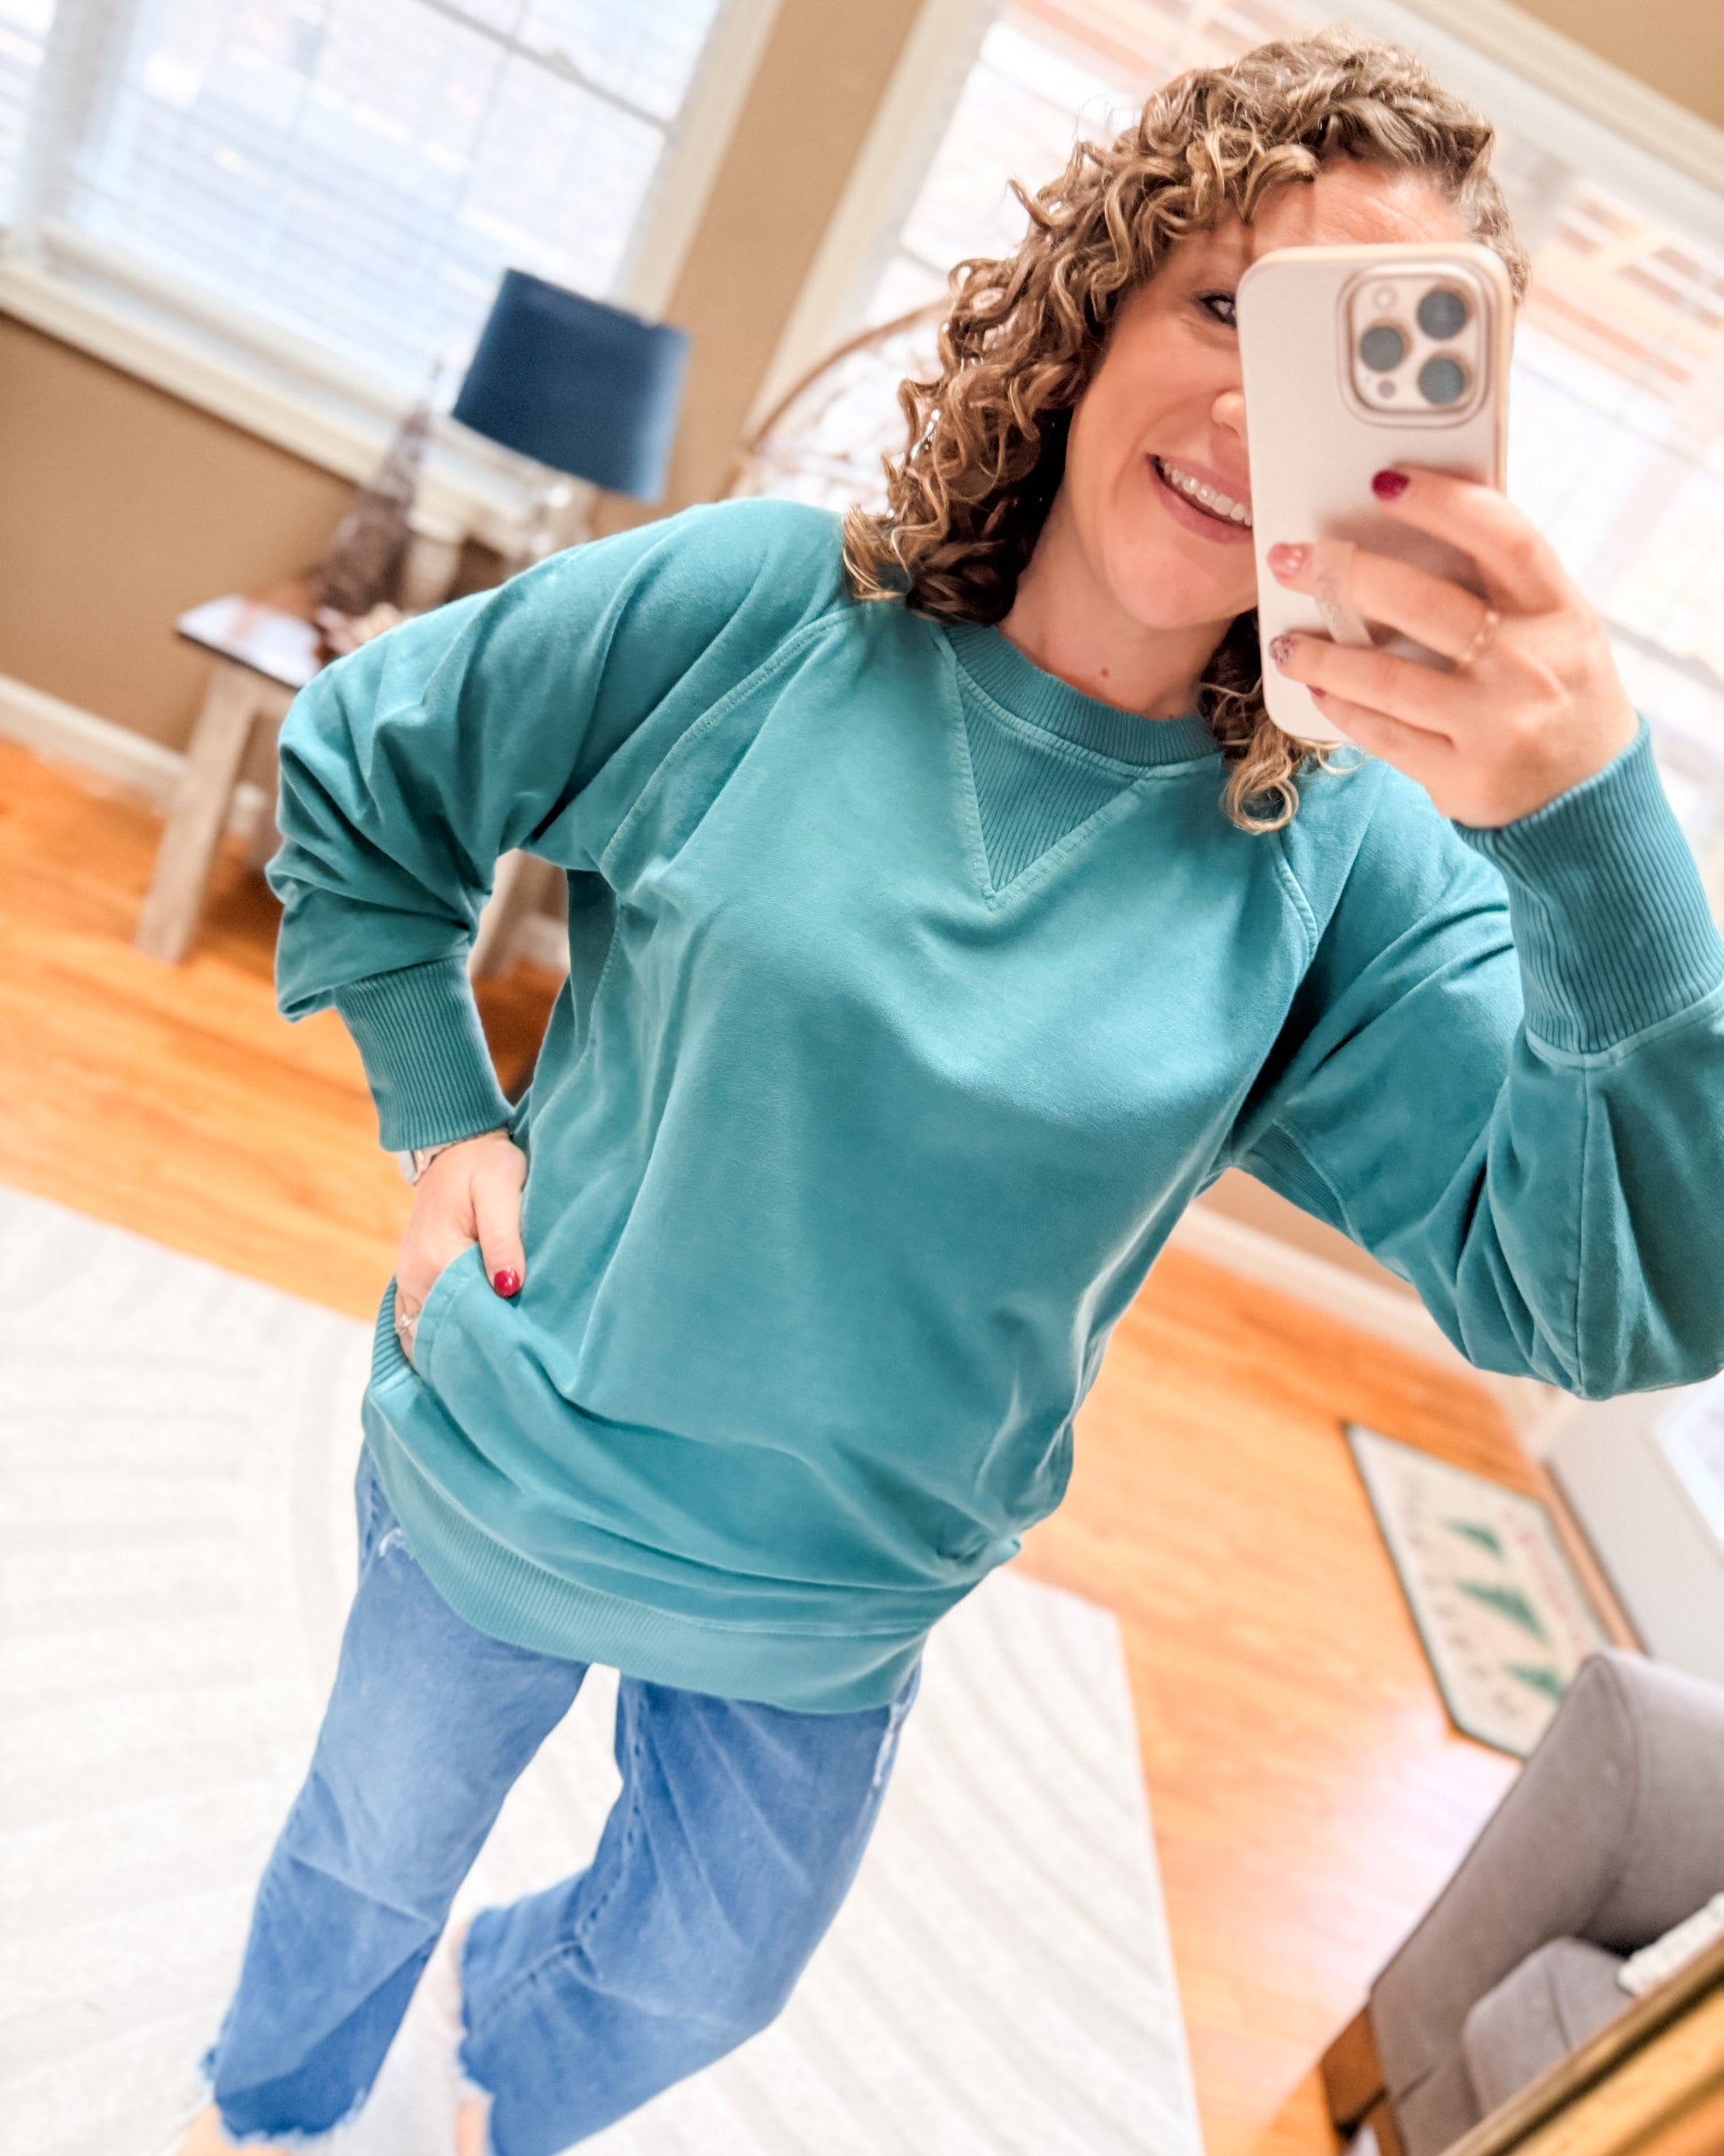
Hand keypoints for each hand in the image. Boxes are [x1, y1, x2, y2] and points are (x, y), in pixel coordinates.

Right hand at [393, 1131, 525, 1365]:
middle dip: (466, 1358)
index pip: (458, 1318)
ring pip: (421, 1333)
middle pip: (437, 1333)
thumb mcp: (502, 1192)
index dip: (484, 1344)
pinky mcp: (412, 1275)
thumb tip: (509, 1286)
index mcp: (437, 1256)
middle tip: (503, 1383)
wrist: (455, 1145)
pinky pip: (413, 1321)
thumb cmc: (486, 1164)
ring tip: (483, 1379)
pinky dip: (431, 1341)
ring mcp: (409, 1276)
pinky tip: (456, 1360)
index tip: (511, 1365)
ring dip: (447, 1352)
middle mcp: (415, 1274)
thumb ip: (503, 1239)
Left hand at [1264, 468, 1637, 826]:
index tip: (1383, 483)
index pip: (1502, 538)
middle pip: (1423, 603)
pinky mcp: (1461, 775)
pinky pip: (1383, 734)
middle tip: (1289, 559)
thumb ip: (1502, 590)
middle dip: (1344, 575)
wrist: (1587, 800)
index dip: (1442, 504)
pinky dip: (1342, 708)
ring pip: (1386, 678)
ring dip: (1322, 655)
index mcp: (1559, 613)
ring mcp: (1495, 724)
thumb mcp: (1557, 633)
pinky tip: (1317, 689)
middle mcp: (1531, 665)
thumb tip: (1408, 533)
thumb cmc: (1559, 697)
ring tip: (1284, 643)